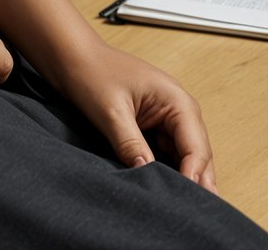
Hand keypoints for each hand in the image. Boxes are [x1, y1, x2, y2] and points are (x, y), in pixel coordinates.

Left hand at [53, 41, 217, 193]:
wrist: (70, 56)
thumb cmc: (91, 71)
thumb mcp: (111, 111)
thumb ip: (131, 143)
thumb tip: (147, 173)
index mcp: (176, 99)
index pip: (196, 147)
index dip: (193, 176)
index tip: (183, 200)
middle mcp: (177, 109)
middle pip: (196, 155)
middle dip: (194, 181)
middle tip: (187, 212)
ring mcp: (165, 118)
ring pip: (182, 157)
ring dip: (180, 178)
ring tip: (175, 205)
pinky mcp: (151, 126)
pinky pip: (165, 154)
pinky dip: (164, 170)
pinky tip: (160, 188)